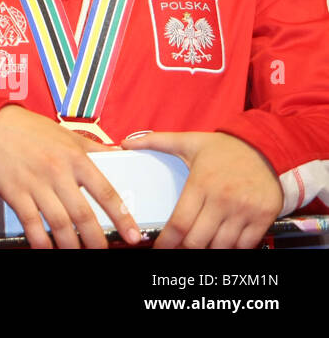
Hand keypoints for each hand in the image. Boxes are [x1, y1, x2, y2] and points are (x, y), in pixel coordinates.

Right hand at [0, 105, 141, 248]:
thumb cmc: (34, 131)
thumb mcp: (68, 135)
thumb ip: (95, 148)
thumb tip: (123, 154)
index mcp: (75, 158)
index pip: (105, 191)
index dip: (121, 216)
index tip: (132, 235)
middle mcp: (57, 172)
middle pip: (82, 213)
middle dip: (96, 238)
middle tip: (103, 251)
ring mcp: (35, 183)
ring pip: (58, 222)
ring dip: (71, 244)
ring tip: (78, 254)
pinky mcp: (15, 192)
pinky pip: (31, 222)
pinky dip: (40, 241)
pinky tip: (48, 250)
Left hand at [121, 131, 281, 248]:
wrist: (265, 146)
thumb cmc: (224, 147)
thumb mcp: (188, 141)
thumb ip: (155, 141)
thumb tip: (125, 142)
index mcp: (202, 184)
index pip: (180, 223)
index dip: (167, 242)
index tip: (159, 248)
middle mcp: (223, 200)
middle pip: (198, 240)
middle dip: (185, 249)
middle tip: (177, 249)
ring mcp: (245, 211)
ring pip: (221, 246)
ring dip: (208, 250)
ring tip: (198, 246)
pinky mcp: (263, 217)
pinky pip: (246, 245)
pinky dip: (232, 249)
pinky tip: (222, 245)